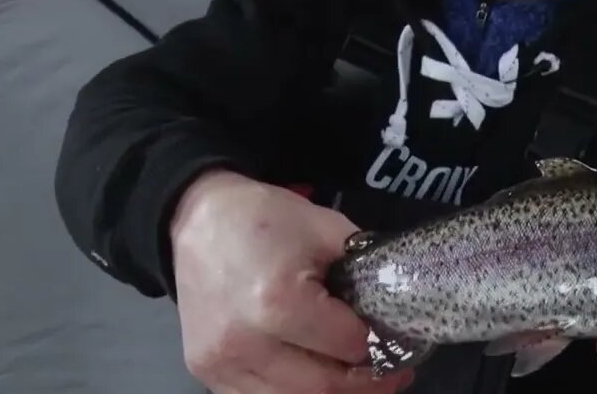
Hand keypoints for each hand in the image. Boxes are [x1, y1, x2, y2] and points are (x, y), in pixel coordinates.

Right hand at [170, 169, 412, 393]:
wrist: (194, 219)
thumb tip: (394, 311)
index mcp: (278, 303)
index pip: (347, 346)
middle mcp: (245, 343)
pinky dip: (293, 392)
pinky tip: (316, 376)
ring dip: (333, 393)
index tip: (401, 342)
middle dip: (366, 383)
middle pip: (323, 385)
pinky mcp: (205, 372)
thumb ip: (365, 272)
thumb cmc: (264, 219)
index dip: (379, 344)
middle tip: (394, 374)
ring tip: (360, 380)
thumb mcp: (326, 229)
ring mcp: (220, 363)